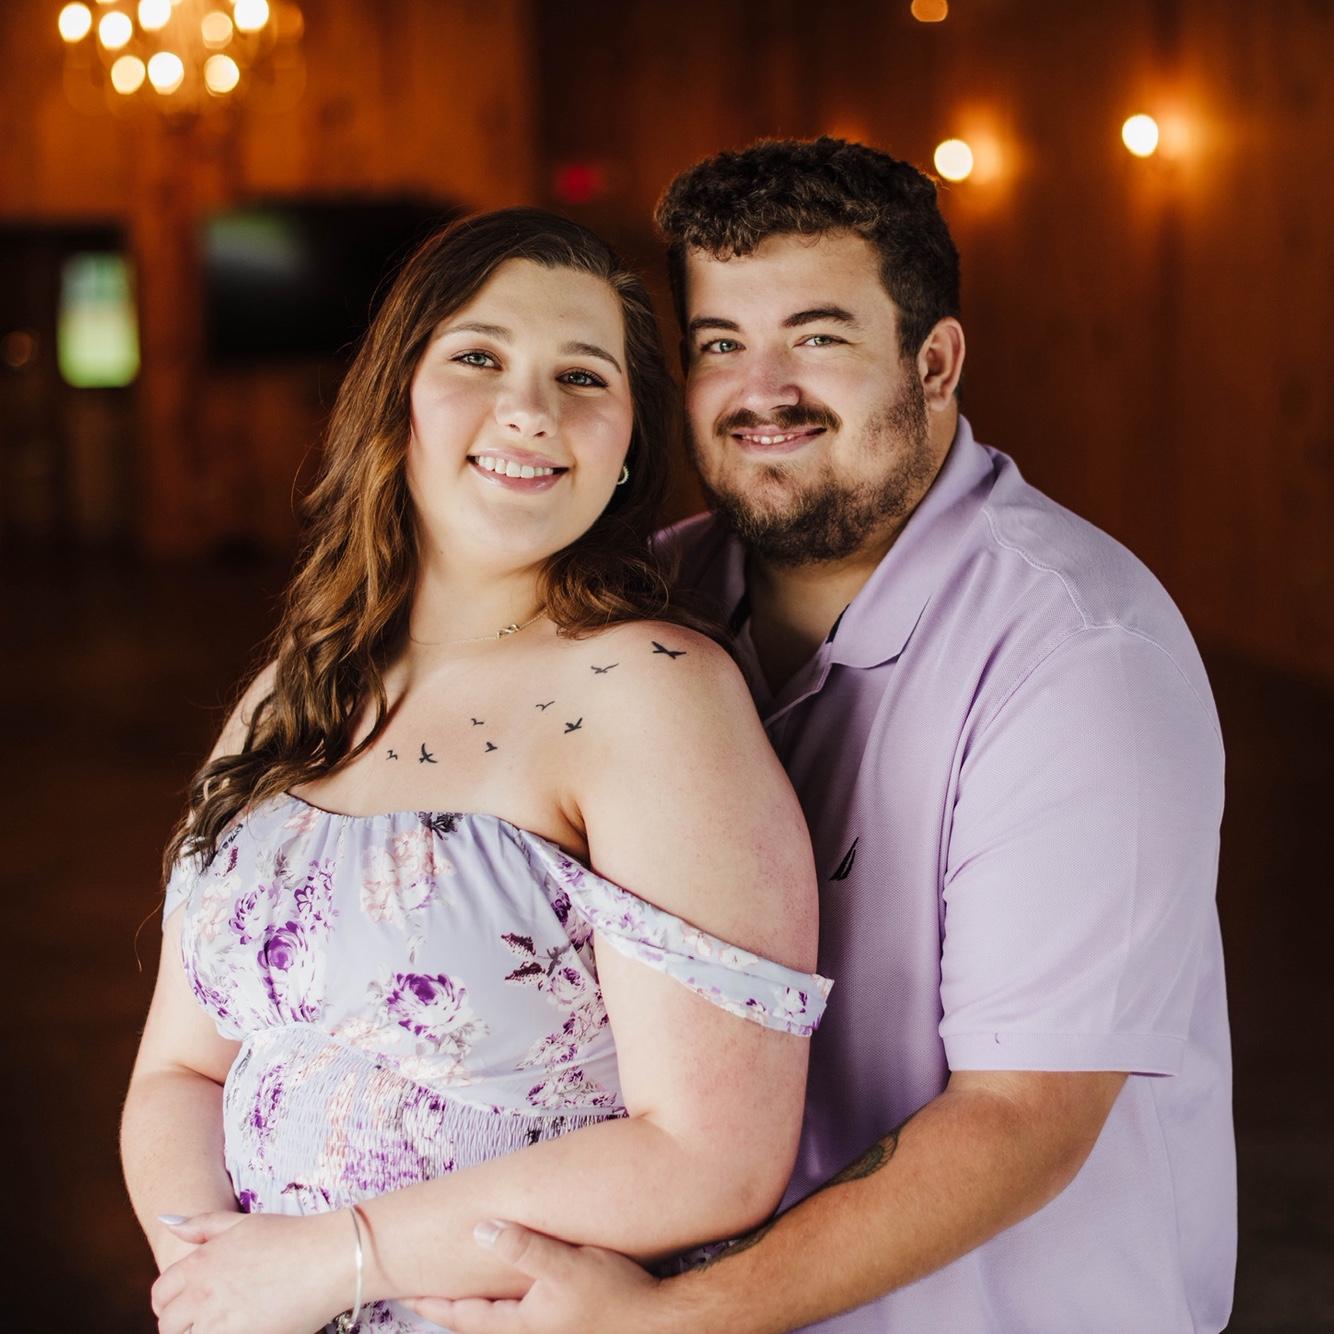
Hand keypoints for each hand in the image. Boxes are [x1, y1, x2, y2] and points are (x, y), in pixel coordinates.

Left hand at [151, 1210, 348, 1333]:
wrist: (330, 1259)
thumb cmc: (291, 1236)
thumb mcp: (244, 1222)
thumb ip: (201, 1224)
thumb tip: (165, 1222)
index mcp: (198, 1263)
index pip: (161, 1294)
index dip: (171, 1302)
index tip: (189, 1306)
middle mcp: (201, 1294)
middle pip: (169, 1325)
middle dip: (184, 1325)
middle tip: (211, 1319)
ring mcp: (218, 1322)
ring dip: (202, 1332)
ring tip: (229, 1323)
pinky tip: (245, 1327)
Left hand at [405, 1221, 666, 1333]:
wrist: (658, 1322)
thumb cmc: (615, 1294)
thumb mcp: (568, 1265)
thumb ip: (523, 1247)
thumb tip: (480, 1230)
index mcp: (522, 1326)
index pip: (463, 1317)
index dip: (433, 1303)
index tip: (405, 1291)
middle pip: (475, 1324)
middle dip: (446, 1307)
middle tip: (418, 1291)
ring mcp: (546, 1332)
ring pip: (496, 1323)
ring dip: (472, 1308)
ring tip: (455, 1289)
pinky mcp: (563, 1325)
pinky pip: (517, 1317)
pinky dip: (498, 1306)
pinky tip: (506, 1288)